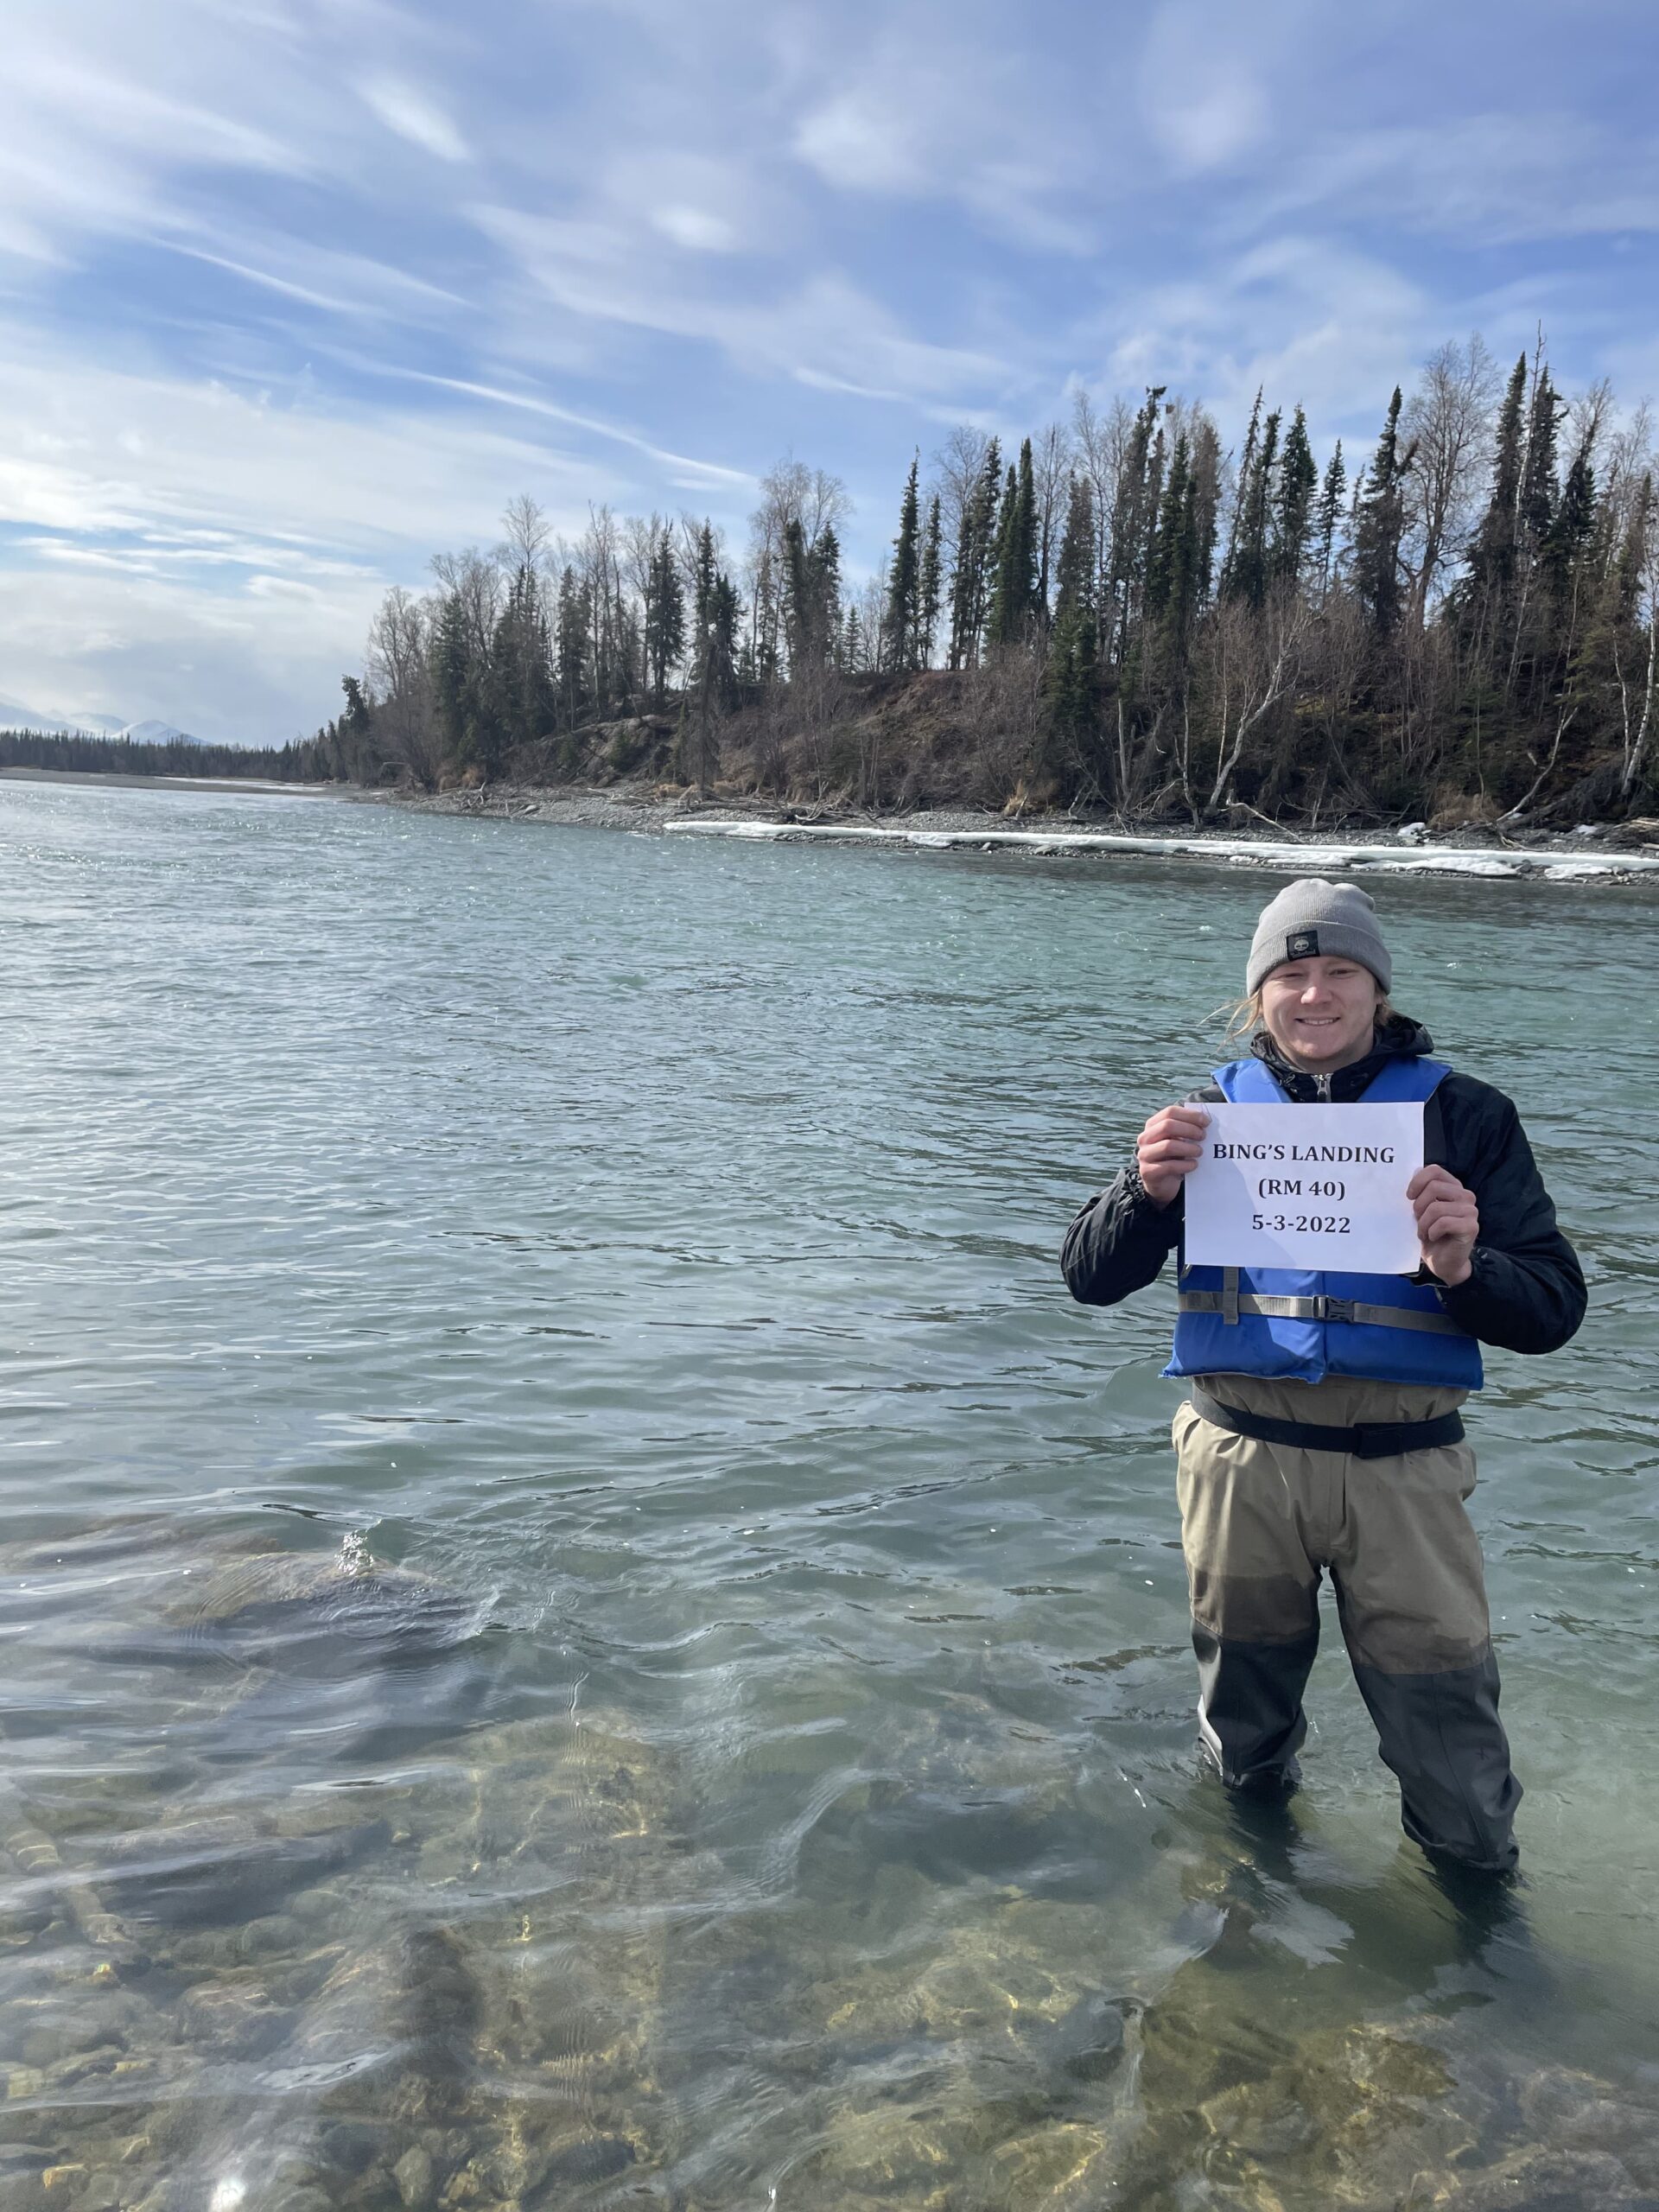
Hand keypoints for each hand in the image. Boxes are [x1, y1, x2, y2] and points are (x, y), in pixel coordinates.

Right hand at [1136, 1105, 1209, 1208]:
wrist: (1161, 1182)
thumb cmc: (1173, 1156)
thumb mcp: (1178, 1140)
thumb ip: (1187, 1128)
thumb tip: (1206, 1121)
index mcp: (1152, 1125)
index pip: (1170, 1112)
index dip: (1190, 1115)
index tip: (1206, 1121)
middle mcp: (1145, 1138)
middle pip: (1167, 1126)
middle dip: (1190, 1130)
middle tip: (1203, 1136)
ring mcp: (1144, 1155)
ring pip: (1168, 1146)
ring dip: (1189, 1148)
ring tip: (1200, 1152)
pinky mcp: (1148, 1172)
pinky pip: (1169, 1166)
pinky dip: (1185, 1165)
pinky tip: (1194, 1165)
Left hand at [1408, 1165, 1477, 1286]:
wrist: (1443, 1262)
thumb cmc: (1430, 1234)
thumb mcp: (1421, 1211)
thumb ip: (1420, 1192)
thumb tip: (1415, 1170)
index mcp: (1453, 1187)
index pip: (1434, 1170)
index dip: (1417, 1181)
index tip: (1409, 1196)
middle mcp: (1465, 1195)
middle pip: (1433, 1187)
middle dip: (1418, 1206)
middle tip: (1418, 1220)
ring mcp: (1471, 1211)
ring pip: (1436, 1207)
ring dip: (1423, 1223)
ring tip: (1424, 1232)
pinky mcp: (1471, 1227)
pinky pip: (1443, 1223)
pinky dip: (1432, 1232)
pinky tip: (1433, 1237)